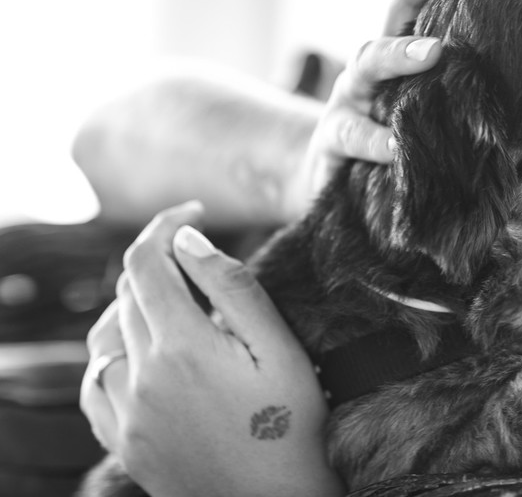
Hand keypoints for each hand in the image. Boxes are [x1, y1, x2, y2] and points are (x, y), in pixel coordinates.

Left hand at [80, 201, 343, 496]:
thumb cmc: (294, 425)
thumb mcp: (280, 348)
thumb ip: (232, 286)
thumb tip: (187, 238)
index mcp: (182, 347)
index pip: (147, 260)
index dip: (166, 224)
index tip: (196, 211)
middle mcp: (140, 377)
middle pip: (129, 291)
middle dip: (162, 263)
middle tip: (205, 265)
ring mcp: (125, 413)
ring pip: (107, 333)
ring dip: (136, 305)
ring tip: (180, 304)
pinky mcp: (122, 440)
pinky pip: (97, 380)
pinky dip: (114, 353)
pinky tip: (145, 353)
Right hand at [282, 0, 515, 219]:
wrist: (336, 172)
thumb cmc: (402, 121)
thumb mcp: (438, 89)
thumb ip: (477, 64)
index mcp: (407, 33)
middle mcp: (378, 51)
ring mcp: (353, 91)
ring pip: (371, 60)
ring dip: (401, 54)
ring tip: (435, 53)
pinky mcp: (336, 137)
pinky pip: (352, 134)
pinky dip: (375, 139)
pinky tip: (396, 143)